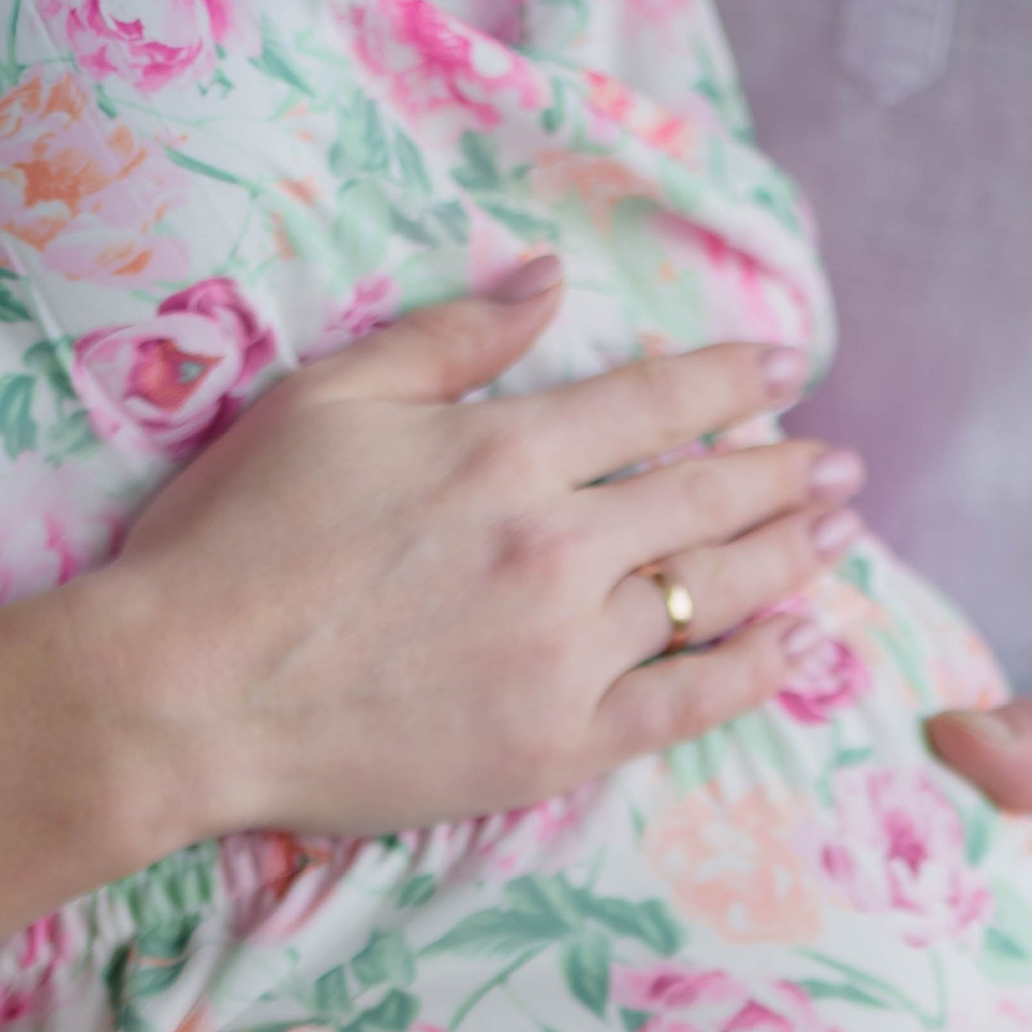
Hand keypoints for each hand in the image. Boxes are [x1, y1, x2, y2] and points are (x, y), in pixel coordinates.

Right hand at [102, 262, 862, 845]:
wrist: (188, 693)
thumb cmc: (238, 541)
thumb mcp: (330, 402)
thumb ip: (450, 343)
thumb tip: (547, 285)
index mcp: (504, 452)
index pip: (653, 401)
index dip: (731, 380)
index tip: (786, 370)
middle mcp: (555, 547)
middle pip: (702, 496)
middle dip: (785, 473)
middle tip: (842, 465)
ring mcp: (565, 655)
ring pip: (708, 595)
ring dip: (787, 560)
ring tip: (838, 537)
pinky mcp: (556, 746)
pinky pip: (685, 706)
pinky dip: (753, 673)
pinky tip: (800, 647)